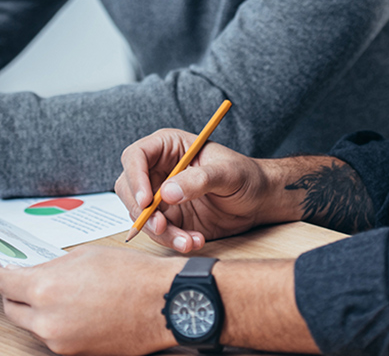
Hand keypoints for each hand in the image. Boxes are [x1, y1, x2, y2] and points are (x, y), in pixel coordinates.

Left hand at [0, 245, 182, 355]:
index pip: (5, 283)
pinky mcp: (74, 353)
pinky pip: (52, 336)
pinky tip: (69, 306)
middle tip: (19, 279)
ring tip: (52, 290)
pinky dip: (52, 322)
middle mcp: (48, 320)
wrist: (160, 303)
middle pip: (12, 309)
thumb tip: (36, 270)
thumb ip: (53, 265)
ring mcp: (60, 342)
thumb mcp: (85, 255)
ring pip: (31, 325)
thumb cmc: (131, 275)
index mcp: (46, 288)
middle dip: (12, 293)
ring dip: (33, 309)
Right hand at [116, 128, 288, 252]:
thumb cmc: (246, 175)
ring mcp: (161, 195)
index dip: (135, 177)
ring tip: (188, 240)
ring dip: (160, 232)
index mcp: (168, 147)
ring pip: (141, 215)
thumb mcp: (227, 172)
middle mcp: (159, 170)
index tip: (146, 200)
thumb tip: (167, 193)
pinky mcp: (169, 218)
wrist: (259, 201)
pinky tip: (194, 241)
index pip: (136, 156)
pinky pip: (158, 232)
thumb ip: (198, 180)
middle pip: (129, 188)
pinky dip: (172, 241)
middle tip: (162, 226)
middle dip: (142, 211)